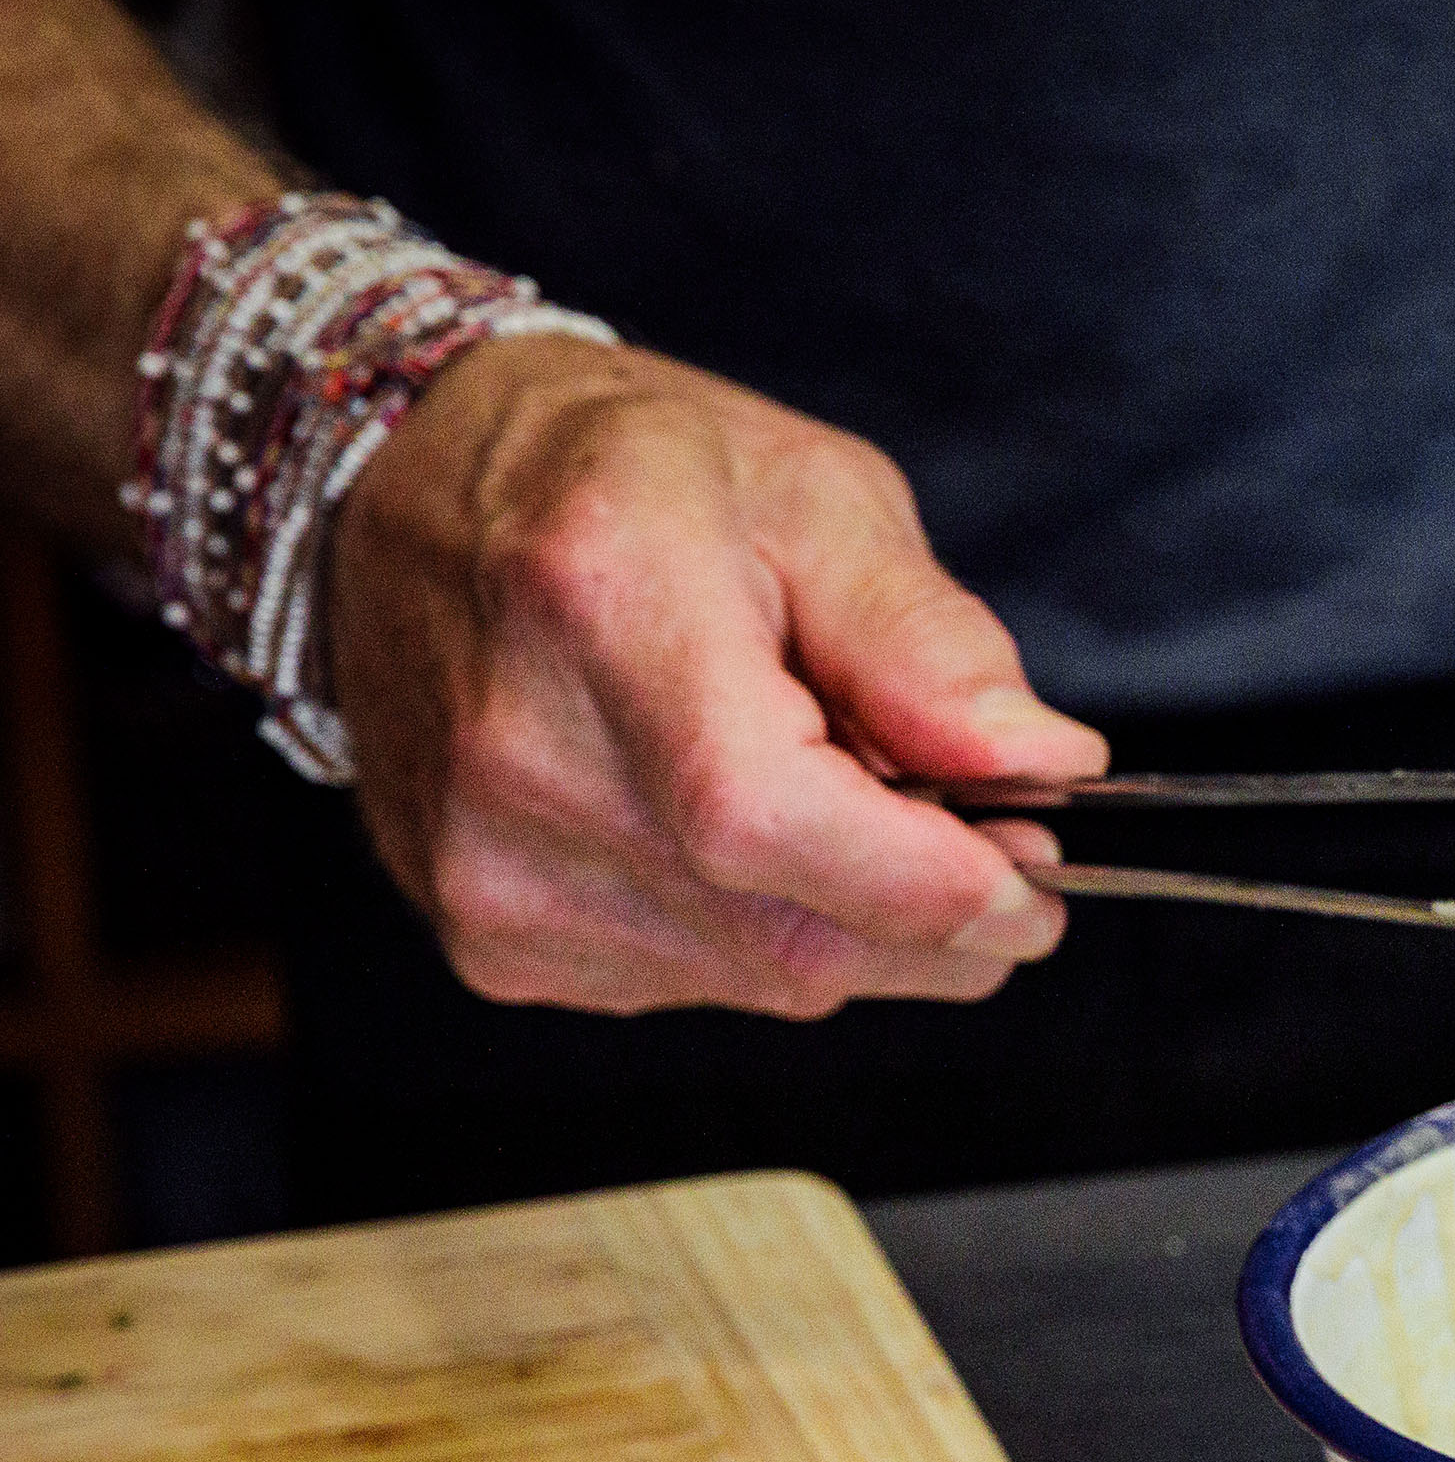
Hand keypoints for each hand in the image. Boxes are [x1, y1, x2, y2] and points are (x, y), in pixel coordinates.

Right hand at [323, 335, 1106, 1015]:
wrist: (406, 494)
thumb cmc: (623, 477)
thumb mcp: (815, 495)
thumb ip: (929, 643)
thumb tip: (1040, 766)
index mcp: (601, 610)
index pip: (773, 821)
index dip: (930, 882)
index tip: (1032, 879)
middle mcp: (518, 762)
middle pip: (789, 932)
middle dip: (930, 911)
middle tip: (990, 838)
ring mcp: (486, 871)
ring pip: (764, 977)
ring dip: (853, 918)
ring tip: (841, 797)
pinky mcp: (490, 941)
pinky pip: (698, 984)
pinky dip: (765, 930)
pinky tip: (742, 835)